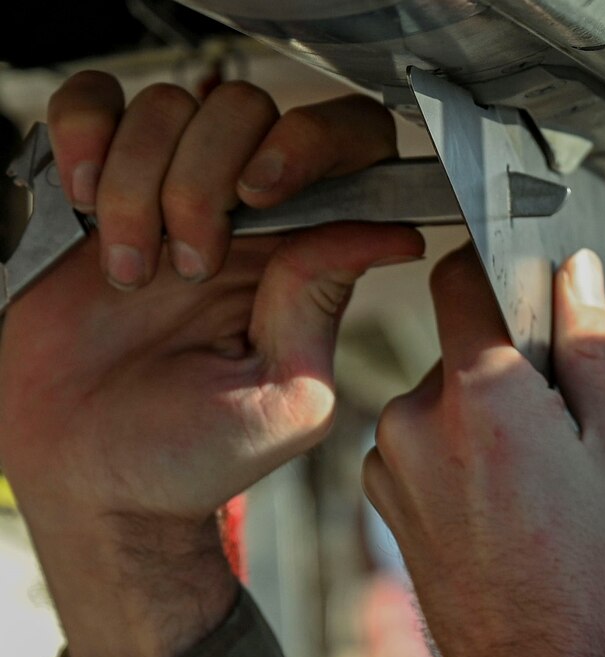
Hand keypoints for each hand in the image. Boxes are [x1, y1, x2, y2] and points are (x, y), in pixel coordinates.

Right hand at [0, 73, 422, 656]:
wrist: (93, 476)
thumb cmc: (194, 452)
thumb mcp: (286, 395)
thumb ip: (323, 304)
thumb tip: (390, 233)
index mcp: (303, 253)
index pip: (341, 144)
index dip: (310, 141)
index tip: (266, 192)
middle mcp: (241, 214)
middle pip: (246, 107)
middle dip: (212, 172)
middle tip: (194, 262)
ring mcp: (164, 193)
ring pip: (170, 106)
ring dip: (144, 181)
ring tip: (135, 271)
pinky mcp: (91, 190)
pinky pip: (92, 104)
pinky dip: (86, 136)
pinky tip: (86, 204)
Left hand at [364, 246, 604, 656]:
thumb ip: (598, 352)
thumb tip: (575, 273)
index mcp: (483, 397)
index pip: (465, 279)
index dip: (508, 272)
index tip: (544, 287)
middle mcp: (416, 422)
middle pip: (467, 349)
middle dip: (521, 371)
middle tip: (581, 432)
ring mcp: (392, 467)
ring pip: (450, 401)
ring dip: (496, 422)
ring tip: (554, 490)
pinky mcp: (387, 505)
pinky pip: (432, 449)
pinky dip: (472, 463)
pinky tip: (520, 517)